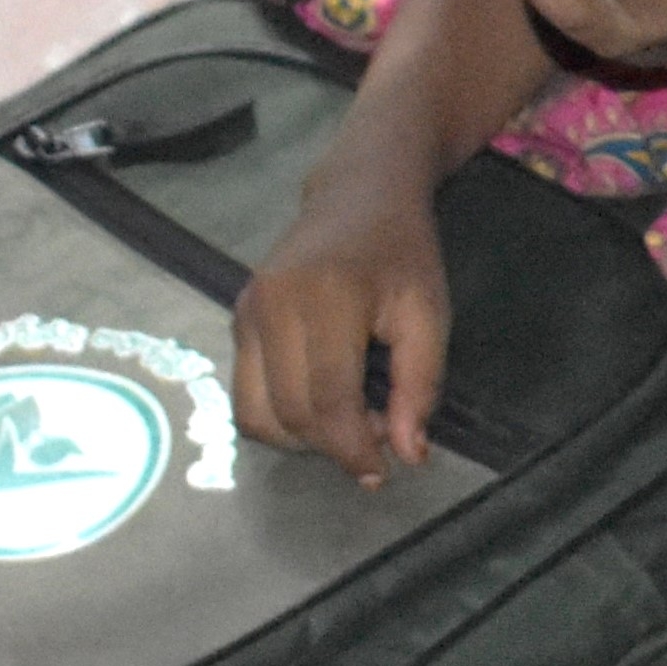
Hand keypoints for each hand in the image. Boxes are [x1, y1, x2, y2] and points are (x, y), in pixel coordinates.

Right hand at [233, 166, 446, 486]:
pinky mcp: (236, 319)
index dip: (352, 448)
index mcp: (323, 299)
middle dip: (331, 445)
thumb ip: (420, 386)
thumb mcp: (429, 313)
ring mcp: (245, 312)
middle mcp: (270, 306)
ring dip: (301, 439)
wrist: (358, 193)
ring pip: (255, 413)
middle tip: (378, 436)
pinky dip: (282, 416)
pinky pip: (246, 393)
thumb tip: (408, 455)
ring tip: (351, 421)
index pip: (325, 399)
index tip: (383, 472)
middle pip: (287, 413)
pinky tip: (324, 403)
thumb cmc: (402, 252)